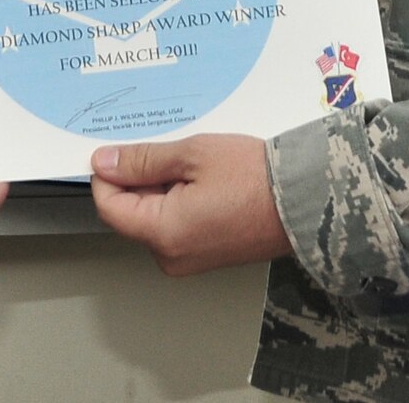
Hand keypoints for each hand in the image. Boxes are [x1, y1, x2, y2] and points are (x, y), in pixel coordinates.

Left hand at [90, 134, 292, 275]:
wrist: (305, 200)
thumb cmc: (253, 176)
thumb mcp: (191, 155)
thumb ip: (142, 161)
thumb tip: (103, 163)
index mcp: (163, 234)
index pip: (109, 207)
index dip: (107, 174)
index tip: (117, 149)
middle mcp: (172, 257)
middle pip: (131, 213)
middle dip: (139, 179)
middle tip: (169, 150)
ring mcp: (190, 260)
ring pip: (154, 217)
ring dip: (161, 187)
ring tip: (192, 162)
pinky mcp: (206, 255)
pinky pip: (176, 226)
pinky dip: (179, 199)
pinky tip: (201, 178)